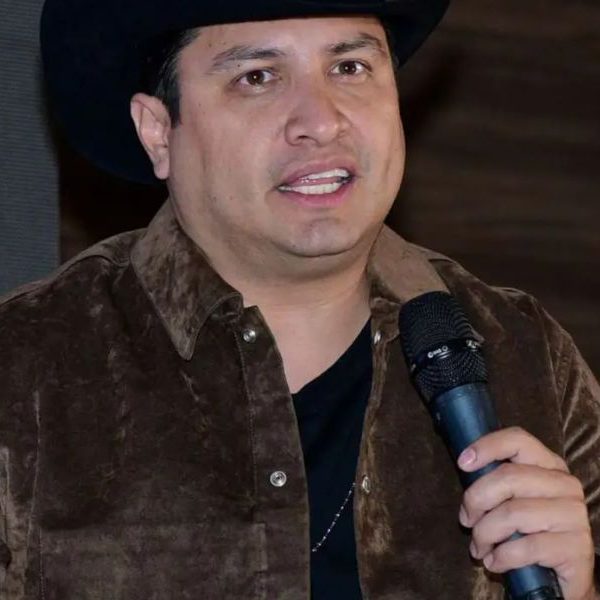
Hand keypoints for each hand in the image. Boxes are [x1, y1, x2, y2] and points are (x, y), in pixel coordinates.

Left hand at [457, 426, 595, 599]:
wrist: (563, 576)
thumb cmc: (530, 532)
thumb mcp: (512, 499)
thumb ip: (495, 482)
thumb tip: (465, 469)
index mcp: (549, 465)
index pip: (518, 440)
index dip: (487, 447)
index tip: (462, 463)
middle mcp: (565, 485)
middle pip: (508, 477)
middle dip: (476, 500)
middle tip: (466, 519)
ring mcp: (574, 515)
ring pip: (513, 513)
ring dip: (485, 533)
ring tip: (479, 546)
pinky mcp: (576, 548)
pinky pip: (525, 547)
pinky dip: (501, 557)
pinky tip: (494, 562)